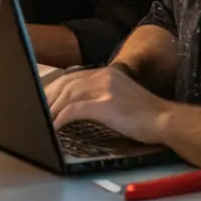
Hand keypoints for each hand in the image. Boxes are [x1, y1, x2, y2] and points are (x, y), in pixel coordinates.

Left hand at [44, 65, 169, 144]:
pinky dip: (60, 119)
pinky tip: (54, 128)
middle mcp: (103, 75)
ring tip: (41, 121)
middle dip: (47, 98)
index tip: (43, 99)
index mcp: (106, 72)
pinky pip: (73, 110)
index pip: (72, 77)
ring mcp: (104, 88)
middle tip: (35, 111)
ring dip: (51, 110)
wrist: (165, 120)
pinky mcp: (104, 103)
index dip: (54, 89)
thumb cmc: (145, 115)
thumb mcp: (121, 96)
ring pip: (66, 96)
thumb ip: (101, 95)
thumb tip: (78, 105)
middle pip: (65, 84)